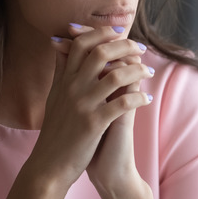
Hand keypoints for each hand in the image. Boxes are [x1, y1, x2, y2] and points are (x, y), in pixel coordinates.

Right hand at [27, 25, 151, 190]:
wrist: (49, 165)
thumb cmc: (55, 131)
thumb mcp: (54, 96)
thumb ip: (60, 70)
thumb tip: (59, 43)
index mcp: (64, 80)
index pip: (81, 44)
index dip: (101, 34)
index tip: (120, 34)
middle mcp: (72, 88)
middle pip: (100, 53)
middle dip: (125, 46)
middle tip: (140, 48)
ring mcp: (83, 105)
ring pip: (116, 76)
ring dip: (137, 70)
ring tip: (148, 71)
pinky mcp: (94, 124)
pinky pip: (123, 104)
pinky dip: (139, 97)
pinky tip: (147, 98)